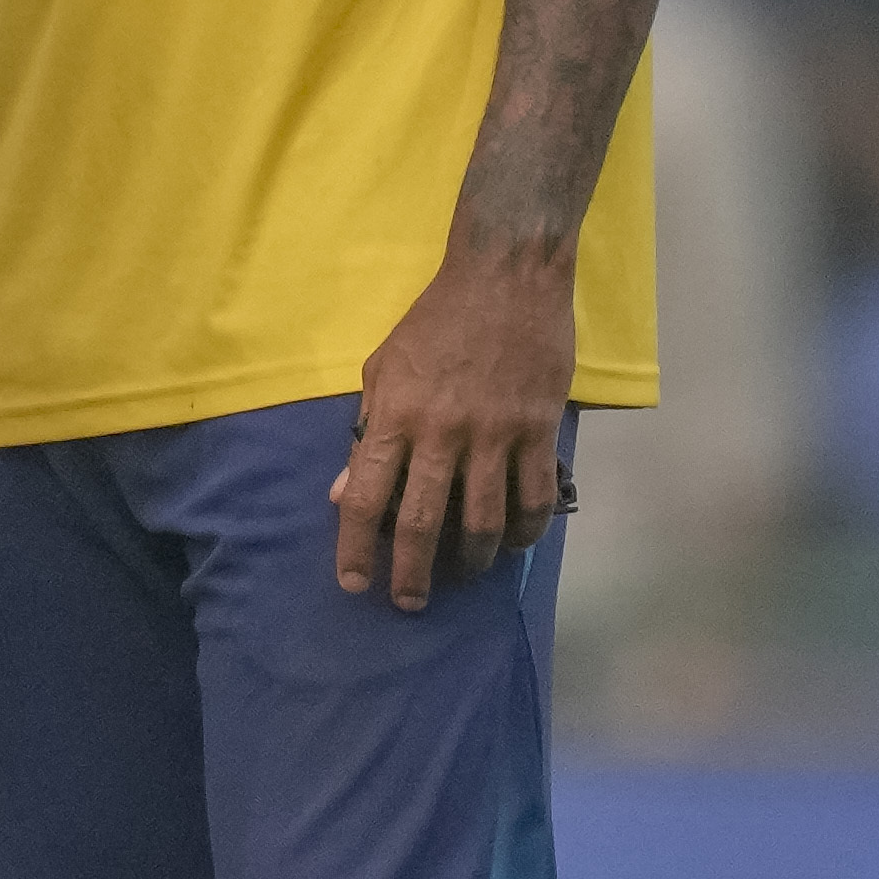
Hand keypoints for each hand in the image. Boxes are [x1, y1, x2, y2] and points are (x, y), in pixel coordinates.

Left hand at [333, 233, 573, 609]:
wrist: (505, 276)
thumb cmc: (435, 320)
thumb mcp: (383, 367)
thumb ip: (366, 430)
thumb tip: (340, 491)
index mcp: (394, 416)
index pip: (363, 496)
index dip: (354, 547)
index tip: (353, 583)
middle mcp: (442, 433)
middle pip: (422, 522)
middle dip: (412, 573)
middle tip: (408, 601)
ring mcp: (494, 434)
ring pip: (484, 520)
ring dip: (472, 560)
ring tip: (464, 574)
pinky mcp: (538, 429)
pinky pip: (535, 497)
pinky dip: (527, 530)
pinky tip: (516, 543)